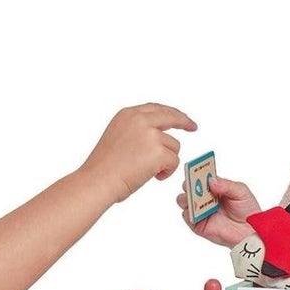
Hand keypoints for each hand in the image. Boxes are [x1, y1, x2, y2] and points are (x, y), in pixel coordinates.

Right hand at [81, 103, 197, 203]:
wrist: (97, 181)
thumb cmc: (103, 167)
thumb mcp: (116, 136)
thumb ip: (135, 130)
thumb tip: (157, 135)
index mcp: (128, 114)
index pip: (155, 109)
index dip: (170, 113)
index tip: (179, 117)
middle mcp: (140, 120)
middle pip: (172, 116)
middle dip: (184, 121)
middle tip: (192, 127)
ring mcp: (150, 135)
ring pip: (174, 146)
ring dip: (166, 160)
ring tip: (149, 171)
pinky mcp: (158, 151)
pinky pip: (174, 161)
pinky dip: (167, 171)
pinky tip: (153, 177)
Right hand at [177, 173, 262, 248]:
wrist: (250, 230)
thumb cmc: (247, 210)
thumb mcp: (240, 191)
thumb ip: (226, 185)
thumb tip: (211, 180)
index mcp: (215, 187)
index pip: (201, 176)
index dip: (197, 171)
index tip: (194, 167)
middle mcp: (205, 198)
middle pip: (190, 187)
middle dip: (189, 183)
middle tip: (192, 182)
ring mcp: (200, 211)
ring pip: (184, 200)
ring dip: (187, 197)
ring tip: (194, 196)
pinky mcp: (198, 225)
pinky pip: (187, 217)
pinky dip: (188, 212)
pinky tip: (196, 209)